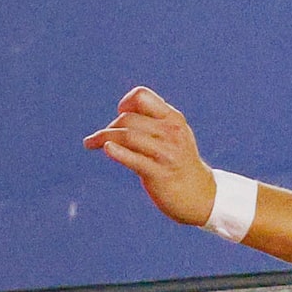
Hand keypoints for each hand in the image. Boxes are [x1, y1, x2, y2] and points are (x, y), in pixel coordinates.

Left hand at [84, 86, 218, 226]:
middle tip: (104, 139)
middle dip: (110, 127)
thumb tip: (123, 109)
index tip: (121, 117)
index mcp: (173, 119)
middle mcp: (171, 132)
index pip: (141, 96)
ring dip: (103, 138)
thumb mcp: (173, 135)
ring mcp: (166, 153)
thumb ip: (153, 121)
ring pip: (127, 136)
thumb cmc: (179, 163)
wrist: (199, 195)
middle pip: (128, 119)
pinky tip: (105, 148)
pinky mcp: (159, 173)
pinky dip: (117, 152)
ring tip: (91, 143)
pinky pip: (133, 159)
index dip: (125, 104)